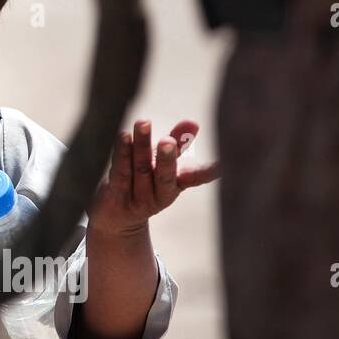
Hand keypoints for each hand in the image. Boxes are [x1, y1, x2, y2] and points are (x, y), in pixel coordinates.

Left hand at [87, 118, 220, 236]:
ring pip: (140, 169)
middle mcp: (159, 194)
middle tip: (168, 140)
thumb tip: (193, 122)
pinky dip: (122, 153)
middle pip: (164, 176)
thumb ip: (178, 142)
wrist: (115, 216)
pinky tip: (123, 136)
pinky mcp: (117, 196)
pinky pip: (120, 172)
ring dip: (141, 146)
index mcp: (176, 185)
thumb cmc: (143, 181)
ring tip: (143, 123)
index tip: (224, 164)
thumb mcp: (161, 162)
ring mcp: (138, 198)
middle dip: (166, 158)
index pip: (196, 177)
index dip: (209, 172)